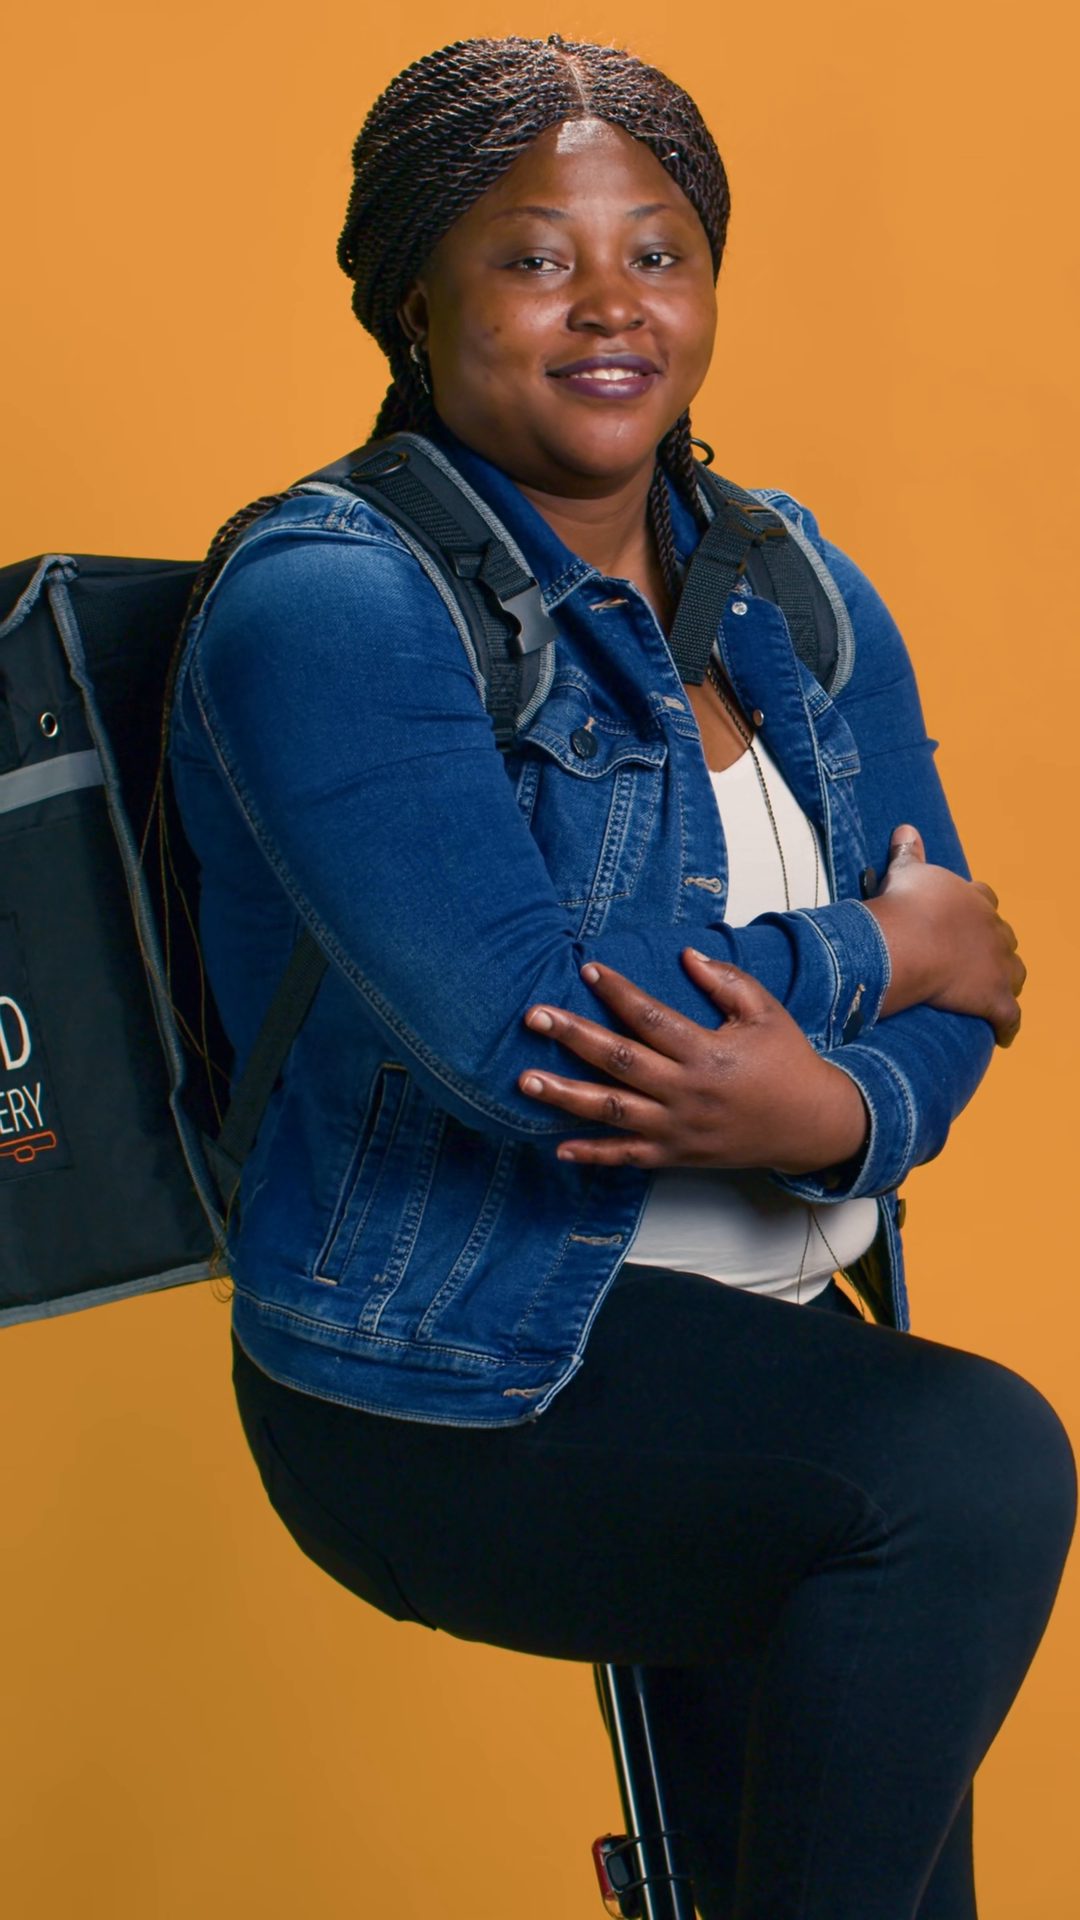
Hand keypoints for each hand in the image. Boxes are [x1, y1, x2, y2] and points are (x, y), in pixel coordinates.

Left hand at [518, 952, 868, 1173]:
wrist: (813, 1126)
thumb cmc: (788, 1062)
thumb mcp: (765, 1014)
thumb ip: (726, 982)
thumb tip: (685, 955)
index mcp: (708, 1053)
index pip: (651, 1018)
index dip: (618, 993)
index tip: (588, 971)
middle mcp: (687, 1091)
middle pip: (619, 1061)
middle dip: (573, 1037)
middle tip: (534, 1018)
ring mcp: (679, 1128)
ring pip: (612, 1111)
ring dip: (565, 1096)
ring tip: (525, 1081)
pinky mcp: (677, 1155)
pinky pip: (628, 1157)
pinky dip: (592, 1155)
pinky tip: (557, 1146)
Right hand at [866, 826, 1024, 1044]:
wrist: (909, 943)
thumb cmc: (905, 905)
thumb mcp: (906, 872)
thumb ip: (909, 851)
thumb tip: (906, 828)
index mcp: (974, 900)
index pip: (984, 900)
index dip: (977, 910)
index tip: (966, 917)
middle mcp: (994, 929)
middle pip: (1004, 938)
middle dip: (995, 947)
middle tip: (978, 958)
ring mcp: (998, 965)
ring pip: (1014, 974)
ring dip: (1007, 982)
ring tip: (996, 993)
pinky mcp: (994, 998)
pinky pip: (1009, 1017)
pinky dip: (1007, 1027)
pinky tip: (1002, 1036)